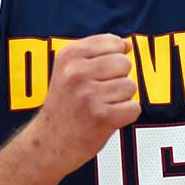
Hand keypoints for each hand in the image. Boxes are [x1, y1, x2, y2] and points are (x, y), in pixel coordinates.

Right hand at [28, 34, 140, 175]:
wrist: (50, 141)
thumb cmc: (66, 103)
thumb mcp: (69, 68)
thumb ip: (96, 52)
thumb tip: (127, 45)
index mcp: (69, 55)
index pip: (113, 42)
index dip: (113, 57)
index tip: (98, 73)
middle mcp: (76, 73)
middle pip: (124, 63)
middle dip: (118, 78)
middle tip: (98, 93)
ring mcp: (88, 95)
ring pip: (130, 86)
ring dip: (121, 98)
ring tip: (100, 106)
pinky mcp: (101, 117)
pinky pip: (134, 107)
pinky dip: (126, 115)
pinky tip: (107, 118)